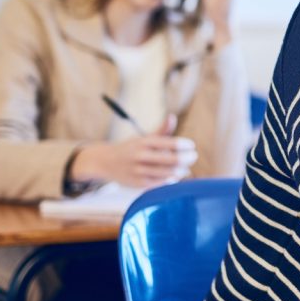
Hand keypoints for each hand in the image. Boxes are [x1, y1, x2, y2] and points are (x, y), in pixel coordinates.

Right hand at [69, 115, 197, 187]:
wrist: (105, 162)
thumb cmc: (131, 148)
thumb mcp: (144, 137)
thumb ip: (161, 130)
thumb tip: (172, 117)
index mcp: (145, 142)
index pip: (170, 143)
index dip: (184, 145)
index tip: (191, 146)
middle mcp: (141, 155)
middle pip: (172, 159)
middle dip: (187, 158)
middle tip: (194, 156)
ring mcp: (139, 170)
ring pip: (167, 173)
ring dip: (181, 171)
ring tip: (186, 169)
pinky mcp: (138, 183)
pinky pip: (159, 183)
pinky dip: (171, 180)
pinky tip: (176, 177)